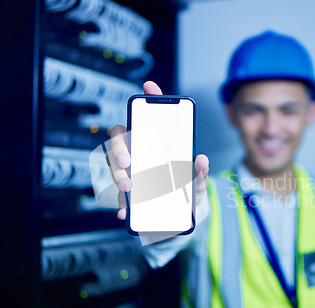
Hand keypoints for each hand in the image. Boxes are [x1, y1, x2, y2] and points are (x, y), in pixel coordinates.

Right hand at [106, 81, 209, 219]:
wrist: (182, 213)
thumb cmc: (187, 187)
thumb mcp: (198, 179)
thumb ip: (201, 171)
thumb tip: (200, 159)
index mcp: (154, 143)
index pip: (146, 117)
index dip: (146, 99)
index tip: (150, 87)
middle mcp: (137, 153)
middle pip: (118, 140)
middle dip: (117, 148)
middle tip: (126, 161)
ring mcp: (130, 172)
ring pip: (113, 166)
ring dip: (117, 175)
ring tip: (129, 189)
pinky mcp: (127, 194)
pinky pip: (117, 196)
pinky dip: (120, 205)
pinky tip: (124, 212)